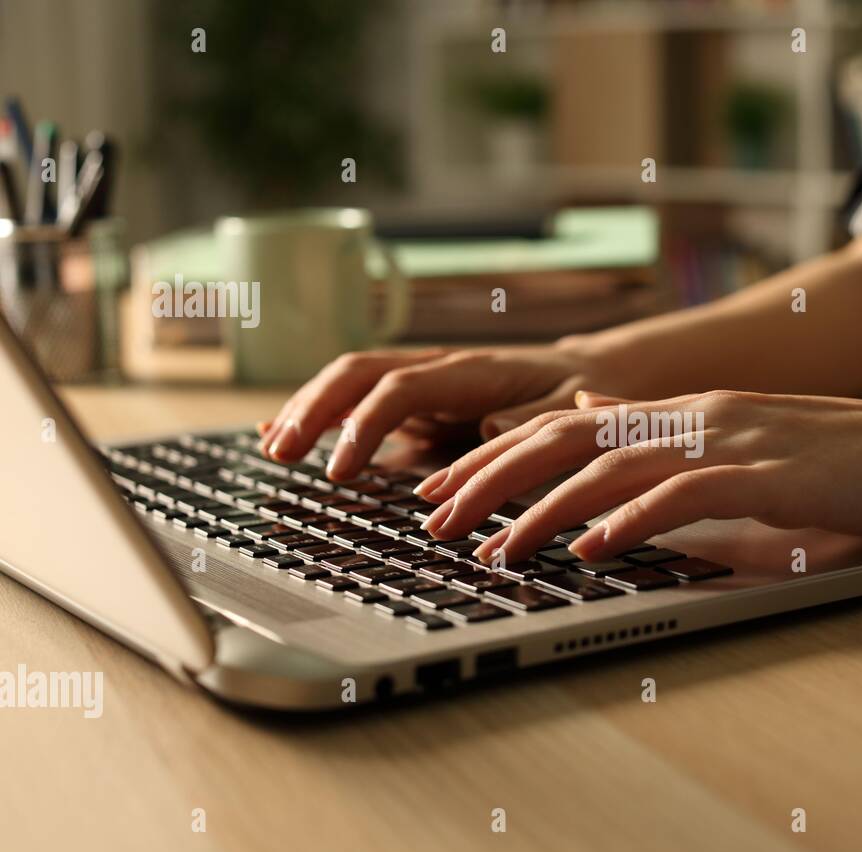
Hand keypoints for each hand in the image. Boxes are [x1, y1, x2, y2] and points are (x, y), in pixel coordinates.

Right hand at [256, 340, 629, 479]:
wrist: (587, 372)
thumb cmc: (576, 393)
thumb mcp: (568, 408)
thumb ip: (531, 419)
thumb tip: (491, 430)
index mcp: (470, 371)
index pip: (399, 389)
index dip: (363, 426)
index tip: (340, 471)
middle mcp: (437, 369)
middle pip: (359, 375)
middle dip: (315, 409)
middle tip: (281, 454)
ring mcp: (424, 383)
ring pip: (352, 384)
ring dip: (309, 410)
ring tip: (272, 448)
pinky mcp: (419, 403)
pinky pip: (362, 403)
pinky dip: (323, 417)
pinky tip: (285, 435)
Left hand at [412, 389, 861, 562]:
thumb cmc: (853, 460)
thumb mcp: (750, 449)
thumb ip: (678, 450)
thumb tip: (604, 451)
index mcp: (687, 412)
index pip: (569, 425)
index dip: (497, 455)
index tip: (443, 488)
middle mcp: (697, 416)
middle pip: (568, 439)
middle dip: (491, 479)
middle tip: (434, 520)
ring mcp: (734, 440)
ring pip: (613, 465)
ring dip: (544, 509)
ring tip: (494, 548)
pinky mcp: (774, 475)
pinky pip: (686, 494)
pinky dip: (632, 519)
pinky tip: (592, 549)